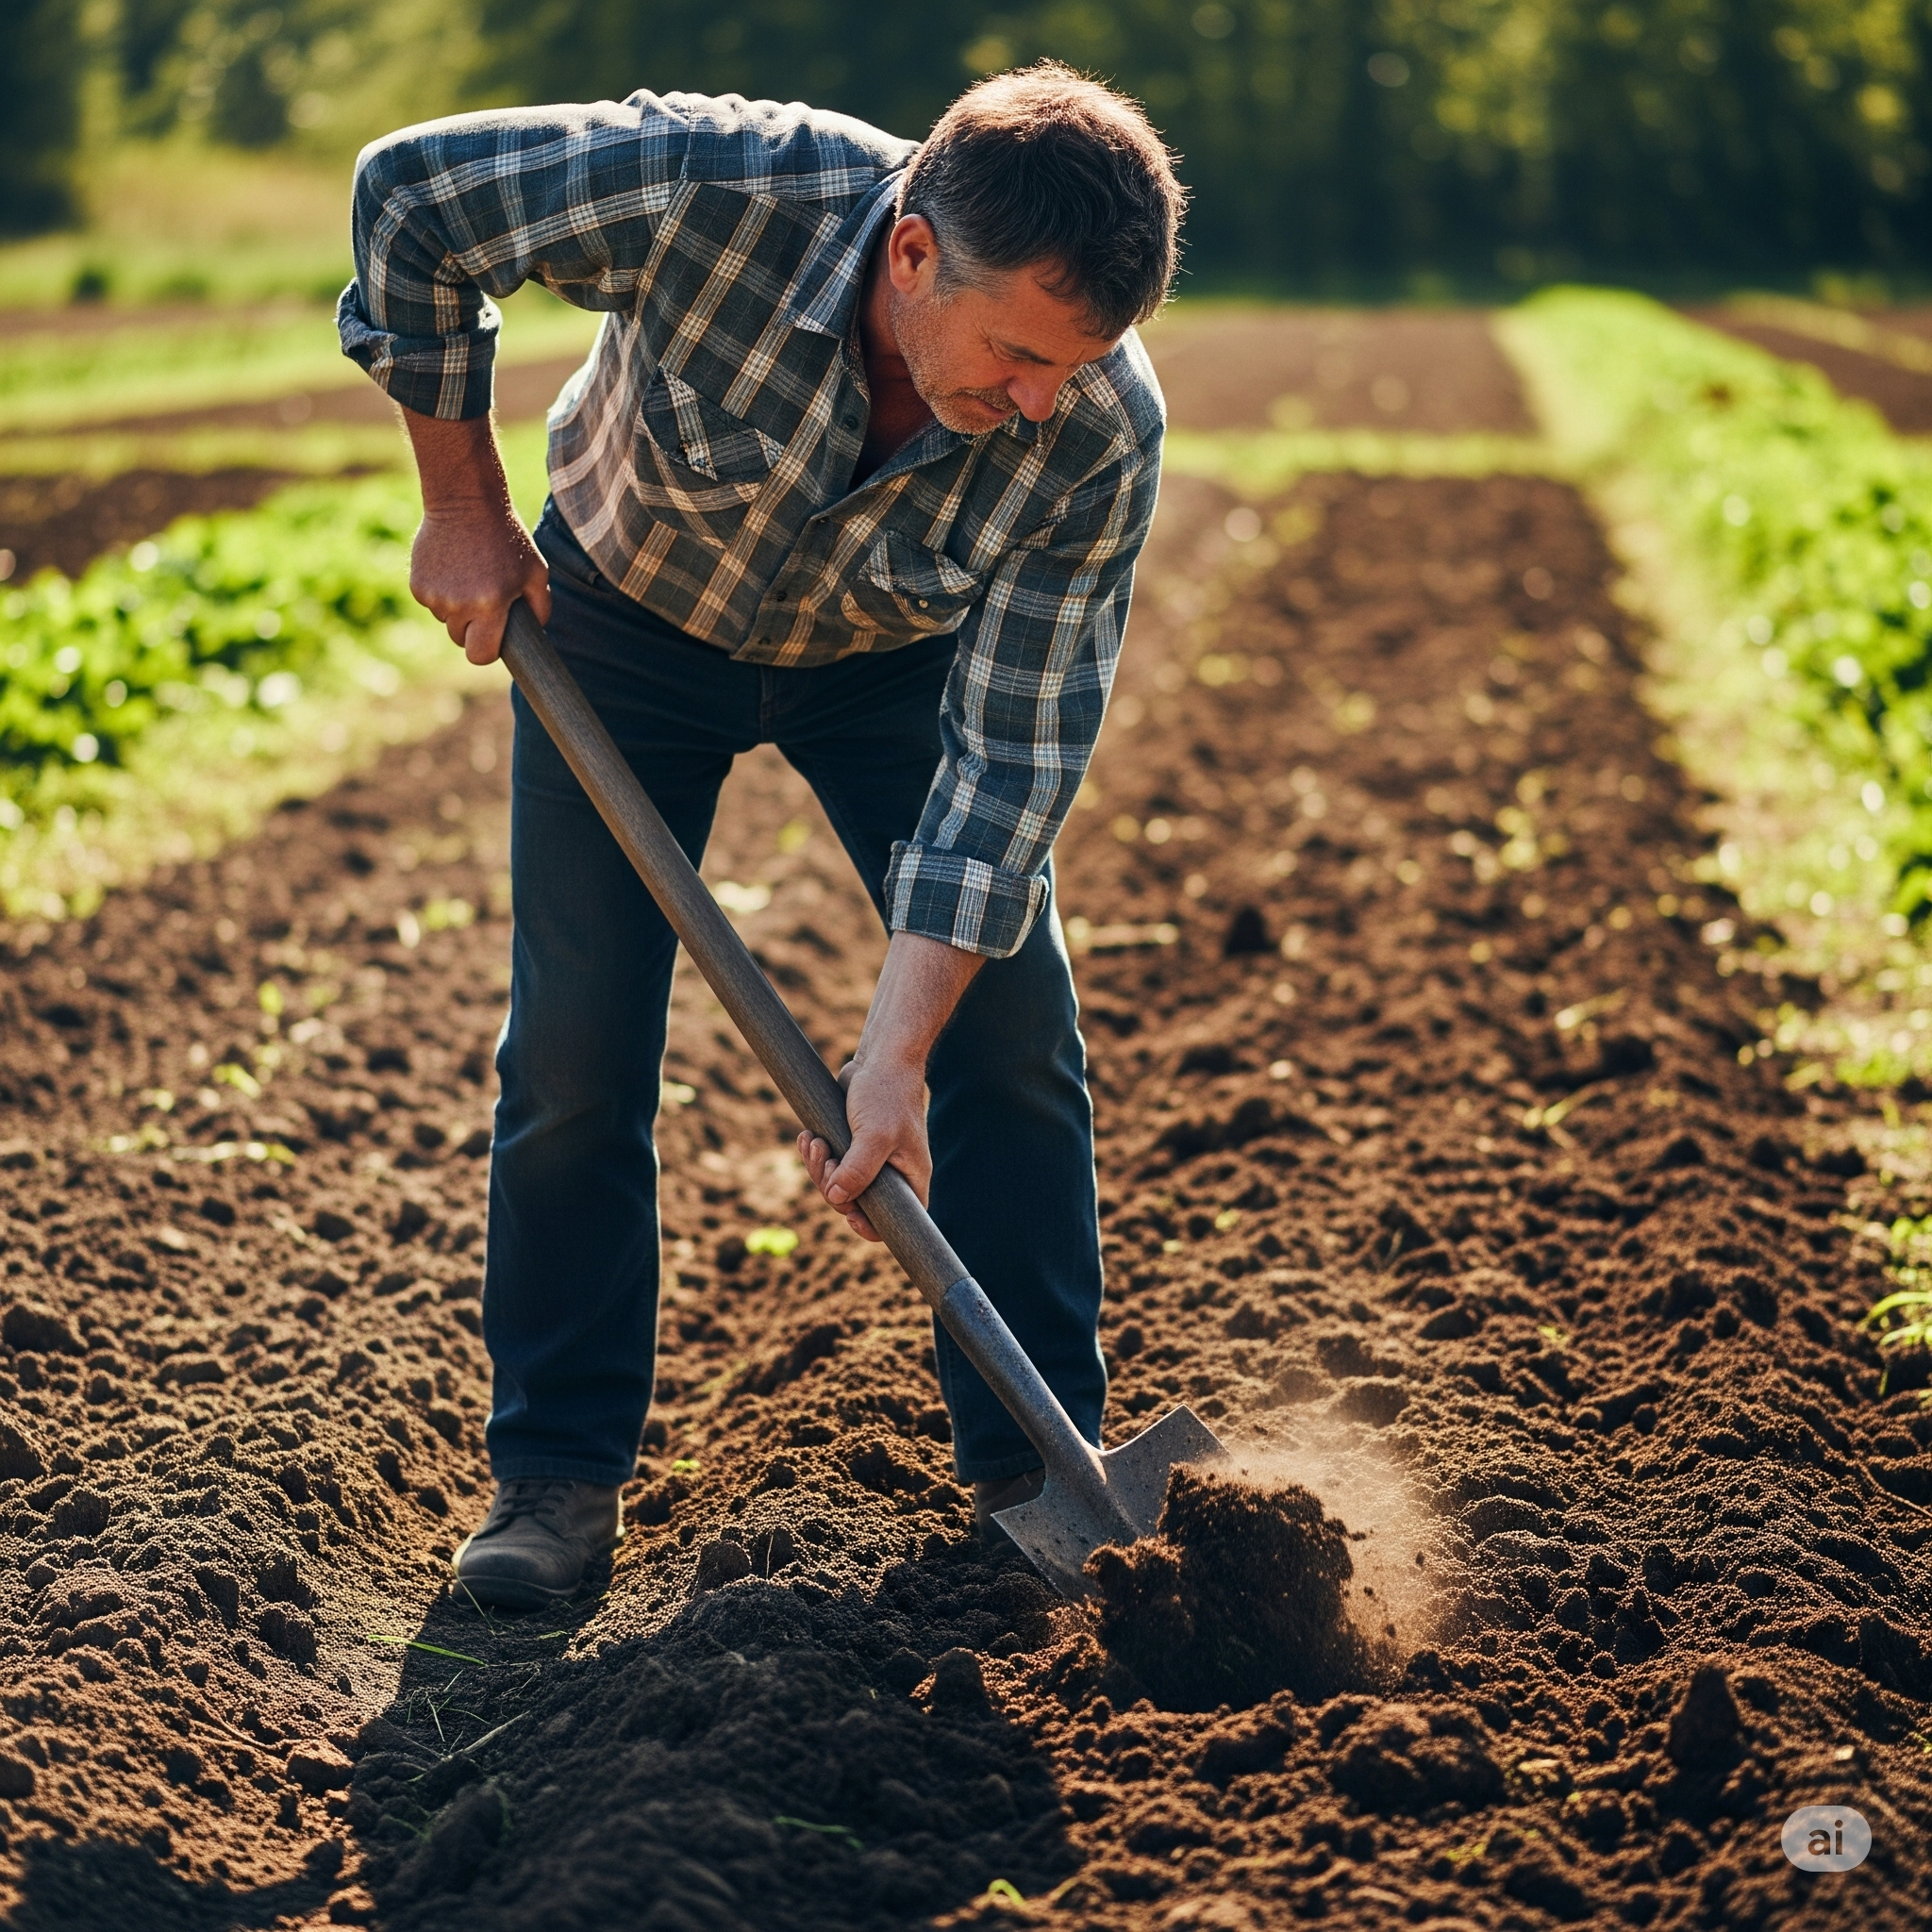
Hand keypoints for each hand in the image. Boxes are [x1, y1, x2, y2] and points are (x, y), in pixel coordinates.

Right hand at [410, 501, 550, 665]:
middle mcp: (458, 605)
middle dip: (473, 628)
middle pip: (461, 640)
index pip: (481, 655)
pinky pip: (432, 603)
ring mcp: (434, 596)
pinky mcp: (417, 585)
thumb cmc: (507, 539)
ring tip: (470, 576)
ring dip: (457, 608)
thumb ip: (541, 608)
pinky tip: (453, 568)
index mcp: (490, 605)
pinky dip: (442, 592)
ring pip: (446, 620)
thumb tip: (533, 637)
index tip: (493, 638)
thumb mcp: (536, 571)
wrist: (465, 502)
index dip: (488, 650)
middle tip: (485, 601)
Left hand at [798, 1056, 931, 1242]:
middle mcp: (892, 1173)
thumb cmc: (887, 1095)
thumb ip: (858, 1172)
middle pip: (856, 1203)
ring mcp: (870, 1160)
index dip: (870, 1227)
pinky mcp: (851, 1145)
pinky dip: (815, 1154)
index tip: (849, 1215)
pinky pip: (829, 1163)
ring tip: (813, 1143)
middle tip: (825, 1160)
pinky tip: (807, 1137)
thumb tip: (836, 1199)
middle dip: (832, 1186)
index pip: (896, 1222)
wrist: (881, 1058)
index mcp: (910, 1178)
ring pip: (837, 1183)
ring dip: (818, 1167)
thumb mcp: (875, 1137)